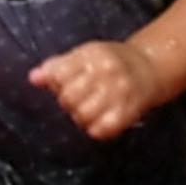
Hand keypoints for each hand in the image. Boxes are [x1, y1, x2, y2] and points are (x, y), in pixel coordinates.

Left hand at [29, 40, 165, 141]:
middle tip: (80, 99)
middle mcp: (108, 72)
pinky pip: (102, 129)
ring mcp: (121, 93)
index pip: (59, 75)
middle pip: (69, 98)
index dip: (57, 83)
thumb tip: (34, 78)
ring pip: (83, 115)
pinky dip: (97, 129)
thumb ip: (57, 66)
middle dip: (69, 102)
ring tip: (89, 110)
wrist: (151, 68)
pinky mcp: (130, 112)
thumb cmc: (111, 62)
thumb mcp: (84, 55)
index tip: (67, 83)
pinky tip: (100, 122)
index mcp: (93, 55)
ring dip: (81, 117)